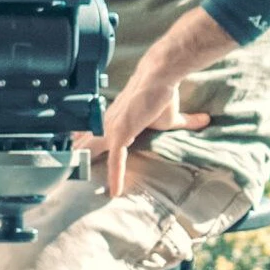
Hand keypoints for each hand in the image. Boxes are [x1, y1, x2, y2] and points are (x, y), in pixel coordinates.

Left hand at [74, 55, 208, 200]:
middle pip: (86, 145)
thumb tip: (205, 120)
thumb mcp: (173, 118)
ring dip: (84, 168)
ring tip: (75, 185)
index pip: (94, 136)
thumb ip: (186, 122)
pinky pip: (116, 159)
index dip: (84, 146)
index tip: (76, 156)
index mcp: (115, 121)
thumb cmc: (163, 95)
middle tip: (64, 174)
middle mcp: (109, 125)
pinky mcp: (122, 132)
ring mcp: (113, 129)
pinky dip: (115, 175)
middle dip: (75, 159)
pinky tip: (115, 191)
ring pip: (92, 152)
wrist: (160, 77)